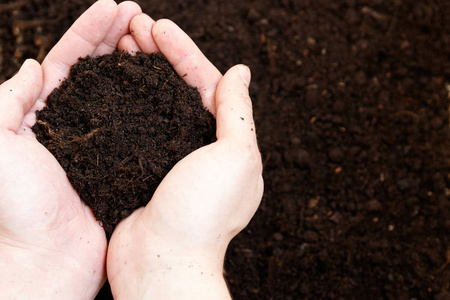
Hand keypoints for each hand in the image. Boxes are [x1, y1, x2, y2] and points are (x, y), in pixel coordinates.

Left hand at [0, 1, 141, 298]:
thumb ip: (8, 101)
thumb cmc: (16, 207)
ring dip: (136, 64)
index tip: (114, 7)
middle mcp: (73, 123)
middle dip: (117, 38)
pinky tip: (163, 86)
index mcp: (41, 113)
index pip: (68, 60)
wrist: (46, 256)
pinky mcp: (121, 161)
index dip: (89, 30)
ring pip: (122, 92)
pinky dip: (150, 102)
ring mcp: (100, 141)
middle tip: (140, 15)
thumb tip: (36, 66)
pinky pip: (138, 124)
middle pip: (98, 69)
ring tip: (154, 40)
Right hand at [107, 16, 263, 298]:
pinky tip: (111, 86)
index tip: (159, 26)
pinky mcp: (143, 169)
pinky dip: (125, 104)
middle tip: (133, 27)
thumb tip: (241, 71)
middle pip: (178, 89)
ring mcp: (169, 158)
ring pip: (154, 104)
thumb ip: (238, 113)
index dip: (183, 52)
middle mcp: (200, 147)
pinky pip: (135, 127)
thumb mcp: (235, 157)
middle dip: (158, 55)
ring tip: (119, 46)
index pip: (206, 83)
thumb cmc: (204, 214)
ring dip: (139, 74)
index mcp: (226, 141)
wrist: (163, 262)